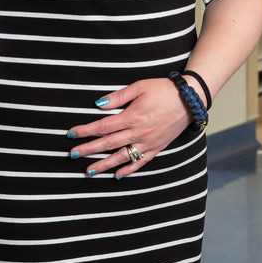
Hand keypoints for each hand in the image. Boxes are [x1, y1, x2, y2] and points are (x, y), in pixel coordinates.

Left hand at [66, 77, 191, 178]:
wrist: (189, 100)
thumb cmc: (164, 90)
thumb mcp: (139, 87)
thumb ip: (118, 97)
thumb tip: (98, 104)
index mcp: (132, 116)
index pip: (103, 126)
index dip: (85, 131)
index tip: (71, 134)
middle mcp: (138, 133)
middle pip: (108, 144)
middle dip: (89, 150)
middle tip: (73, 155)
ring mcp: (148, 143)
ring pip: (122, 157)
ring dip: (104, 165)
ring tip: (89, 171)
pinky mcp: (157, 148)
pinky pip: (140, 162)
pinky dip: (128, 170)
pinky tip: (117, 175)